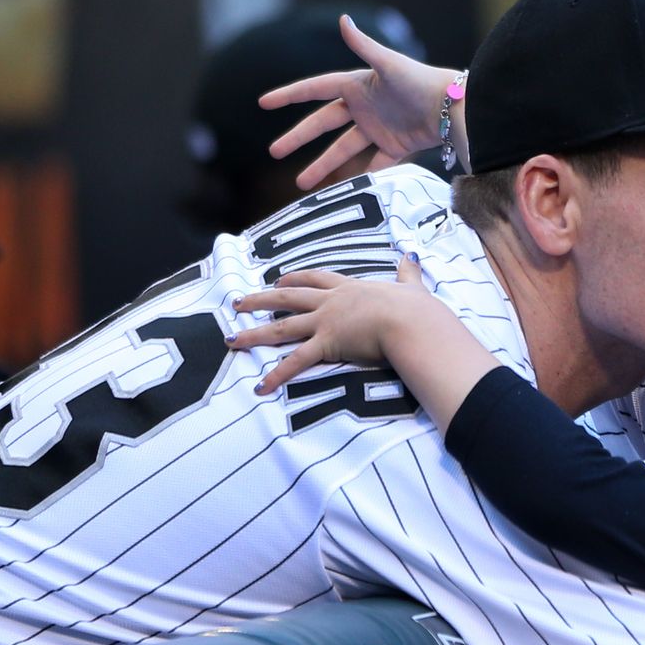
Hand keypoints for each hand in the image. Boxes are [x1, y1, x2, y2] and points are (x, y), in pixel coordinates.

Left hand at [232, 258, 430, 393]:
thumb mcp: (409, 287)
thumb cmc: (413, 308)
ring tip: (231, 340)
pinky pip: (296, 362)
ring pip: (283, 327)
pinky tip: (260, 386)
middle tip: (238, 303)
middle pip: (289, 298)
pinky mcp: (327, 344)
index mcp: (349, 288)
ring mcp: (326, 323)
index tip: (279, 278)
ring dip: (255, 334)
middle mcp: (331, 303)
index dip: (296, 277)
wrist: (410, 320)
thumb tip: (412, 257)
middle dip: (261, 300)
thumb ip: (407, 275)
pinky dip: (277, 375)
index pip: (316, 279)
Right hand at [259, 15, 461, 190]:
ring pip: (342, 149)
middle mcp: (363, 106)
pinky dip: (360, 175)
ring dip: (322, 165)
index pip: (314, 89)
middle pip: (322, 124)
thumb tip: (343, 19)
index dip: (289, 95)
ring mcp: (377, 128)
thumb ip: (364, 45)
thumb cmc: (421, 81)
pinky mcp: (394, 146)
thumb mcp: (389, 64)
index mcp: (356, 84)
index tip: (264, 103)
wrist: (453, 106)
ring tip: (301, 184)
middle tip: (274, 151)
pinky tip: (343, 191)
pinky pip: (373, 163)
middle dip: (298, 138)